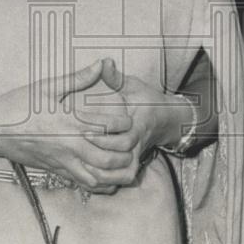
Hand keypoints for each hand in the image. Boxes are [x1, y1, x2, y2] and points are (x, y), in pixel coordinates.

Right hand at [0, 59, 139, 191]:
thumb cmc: (18, 105)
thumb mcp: (48, 87)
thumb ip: (78, 78)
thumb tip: (101, 63)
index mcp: (70, 122)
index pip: (108, 128)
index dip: (124, 124)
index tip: (128, 119)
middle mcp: (69, 146)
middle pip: (108, 158)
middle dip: (125, 153)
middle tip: (130, 143)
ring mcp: (62, 162)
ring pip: (97, 177)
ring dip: (114, 173)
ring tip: (122, 162)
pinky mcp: (55, 171)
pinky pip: (82, 183)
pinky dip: (98, 183)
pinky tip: (105, 175)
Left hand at [83, 59, 193, 176]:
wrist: (166, 119)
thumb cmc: (147, 100)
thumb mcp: (133, 85)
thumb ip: (115, 77)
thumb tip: (103, 62)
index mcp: (138, 124)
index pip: (124, 134)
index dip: (102, 131)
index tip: (82, 125)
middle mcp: (138, 143)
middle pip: (120, 155)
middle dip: (99, 150)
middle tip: (77, 143)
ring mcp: (135, 156)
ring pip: (122, 173)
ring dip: (102, 172)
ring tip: (79, 164)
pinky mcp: (131, 165)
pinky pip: (121, 180)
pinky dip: (108, 181)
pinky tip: (88, 176)